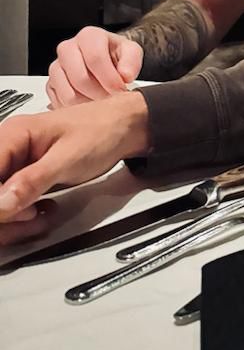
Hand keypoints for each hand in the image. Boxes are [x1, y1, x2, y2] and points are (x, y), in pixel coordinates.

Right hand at [0, 92, 149, 243]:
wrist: (125, 128)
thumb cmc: (101, 130)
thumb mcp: (68, 158)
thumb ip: (32, 181)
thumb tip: (0, 204)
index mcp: (12, 135)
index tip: (14, 213)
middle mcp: (8, 149)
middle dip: (5, 216)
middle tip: (30, 218)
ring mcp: (15, 166)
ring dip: (13, 222)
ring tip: (40, 217)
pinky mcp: (24, 180)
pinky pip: (10, 205)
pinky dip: (22, 218)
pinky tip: (42, 213)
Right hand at [47, 27, 143, 107]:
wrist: (105, 60)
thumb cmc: (116, 55)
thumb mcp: (131, 52)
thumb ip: (132, 60)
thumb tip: (125, 75)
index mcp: (88, 36)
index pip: (95, 58)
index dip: (109, 78)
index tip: (120, 90)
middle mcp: (68, 48)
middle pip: (79, 78)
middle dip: (99, 94)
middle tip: (112, 101)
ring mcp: (56, 67)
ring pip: (68, 94)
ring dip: (88, 104)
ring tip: (101, 103)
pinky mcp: (51, 85)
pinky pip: (60, 103)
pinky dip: (76, 110)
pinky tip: (89, 105)